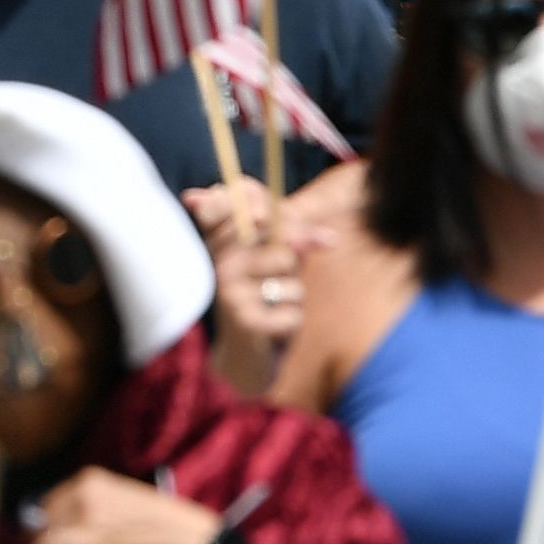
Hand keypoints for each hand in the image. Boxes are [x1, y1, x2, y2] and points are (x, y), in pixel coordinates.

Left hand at [26, 467, 221, 543]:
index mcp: (92, 480)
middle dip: (48, 534)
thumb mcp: (127, 499)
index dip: (51, 519)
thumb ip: (96, 504)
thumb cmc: (168, 527)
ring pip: (41, 534)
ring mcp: (79, 518)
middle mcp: (81, 494)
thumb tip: (69, 519)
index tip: (55, 532)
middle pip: (42, 516)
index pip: (50, 499)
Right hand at [185, 176, 329, 397]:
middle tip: (327, 240)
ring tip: (279, 303)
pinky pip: (292, 309)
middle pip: (271, 231)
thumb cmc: (264, 299)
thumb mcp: (267, 256)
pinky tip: (276, 328)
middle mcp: (216, 263)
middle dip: (303, 238)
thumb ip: (271, 218)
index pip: (222, 204)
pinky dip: (293, 320)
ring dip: (296, 290)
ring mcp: (227, 291)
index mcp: (217, 244)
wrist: (246, 358)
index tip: (271, 213)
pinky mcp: (244, 320)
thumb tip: (247, 185)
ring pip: (287, 268)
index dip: (251, 200)